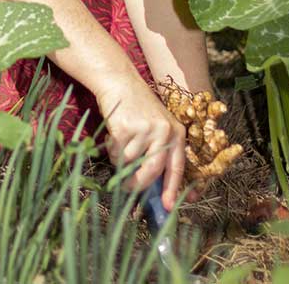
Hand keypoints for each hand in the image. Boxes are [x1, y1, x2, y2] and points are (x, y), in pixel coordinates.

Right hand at [95, 77, 185, 211]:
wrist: (120, 82)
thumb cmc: (138, 107)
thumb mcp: (157, 125)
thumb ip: (159, 149)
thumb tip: (154, 186)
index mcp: (175, 132)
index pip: (177, 167)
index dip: (172, 188)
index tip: (168, 207)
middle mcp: (163, 131)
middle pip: (152, 171)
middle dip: (138, 184)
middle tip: (128, 187)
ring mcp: (145, 129)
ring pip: (130, 163)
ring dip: (120, 159)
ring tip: (120, 142)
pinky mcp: (126, 128)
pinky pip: (117, 153)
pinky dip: (111, 149)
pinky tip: (113, 135)